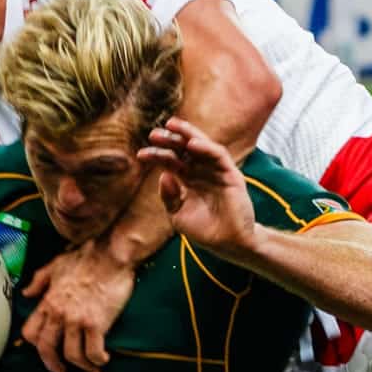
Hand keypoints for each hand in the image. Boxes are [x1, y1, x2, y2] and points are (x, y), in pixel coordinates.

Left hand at [20, 243, 134, 371]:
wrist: (111, 255)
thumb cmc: (87, 257)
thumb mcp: (55, 265)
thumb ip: (39, 281)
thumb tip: (26, 293)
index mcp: (48, 301)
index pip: (30, 332)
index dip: (35, 345)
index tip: (45, 350)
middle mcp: (59, 314)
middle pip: (47, 349)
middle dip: (53, 364)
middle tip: (61, 371)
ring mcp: (77, 320)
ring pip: (72, 355)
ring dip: (81, 366)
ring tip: (90, 368)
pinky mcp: (97, 324)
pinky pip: (93, 352)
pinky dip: (98, 360)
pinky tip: (103, 360)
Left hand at [138, 115, 254, 253]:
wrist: (229, 245)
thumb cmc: (205, 232)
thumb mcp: (178, 215)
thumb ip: (169, 197)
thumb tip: (163, 175)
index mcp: (189, 180)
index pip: (171, 162)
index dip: (156, 156)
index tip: (140, 155)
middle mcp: (202, 172)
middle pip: (184, 150)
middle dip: (169, 140)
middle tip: (153, 134)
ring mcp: (217, 172)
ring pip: (201, 146)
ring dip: (187, 134)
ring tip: (172, 125)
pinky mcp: (231, 174)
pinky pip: (218, 155)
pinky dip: (206, 147)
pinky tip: (191, 144)